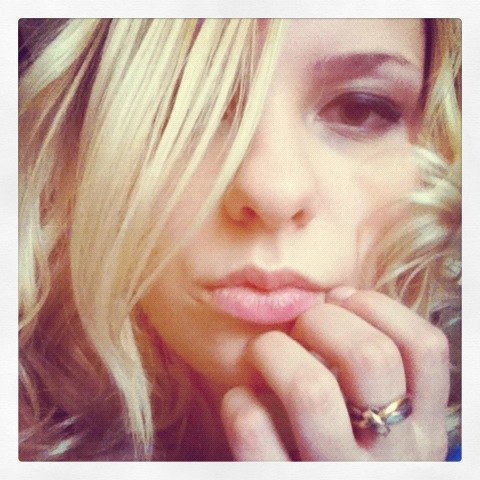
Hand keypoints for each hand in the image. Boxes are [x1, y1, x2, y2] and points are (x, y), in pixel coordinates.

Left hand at [220, 289, 449, 460]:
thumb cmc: (350, 454)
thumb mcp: (388, 426)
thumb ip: (373, 370)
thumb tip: (339, 297)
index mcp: (423, 431)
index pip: (425, 347)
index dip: (380, 307)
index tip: (342, 299)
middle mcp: (392, 458)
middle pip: (369, 356)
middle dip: (322, 320)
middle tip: (299, 327)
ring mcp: (337, 477)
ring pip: (310, 389)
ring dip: (275, 352)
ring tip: (264, 352)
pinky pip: (255, 428)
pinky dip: (241, 400)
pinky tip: (243, 400)